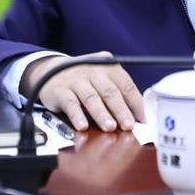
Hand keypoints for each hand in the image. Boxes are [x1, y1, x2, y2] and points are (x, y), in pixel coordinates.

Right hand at [22, 51, 144, 131]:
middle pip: (110, 91)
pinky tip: (82, 126)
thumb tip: (134, 118)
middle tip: (128, 126)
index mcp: (109, 66)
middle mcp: (93, 70)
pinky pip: (70, 103)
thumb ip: (117, 95)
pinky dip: (77, 115)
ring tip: (110, 127)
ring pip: (91, 97)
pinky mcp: (61, 90)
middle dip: (121, 110)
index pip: (126, 85)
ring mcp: (76, 79)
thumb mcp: (102, 81)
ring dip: (102, 114)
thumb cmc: (84, 80)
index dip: (136, 103)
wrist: (51, 71)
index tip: (143, 120)